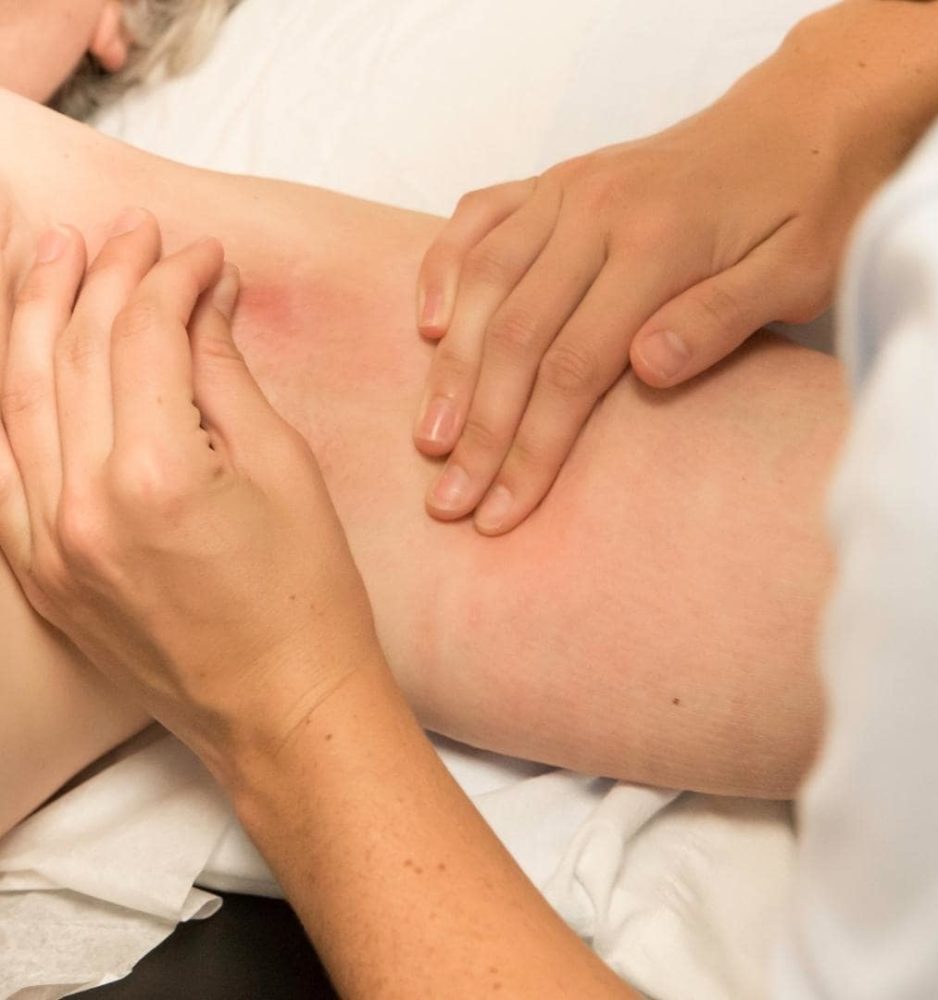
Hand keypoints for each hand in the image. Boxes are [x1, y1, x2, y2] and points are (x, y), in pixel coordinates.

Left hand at [0, 211, 378, 770]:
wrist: (282, 705)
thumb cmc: (308, 597)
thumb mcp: (287, 471)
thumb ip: (227, 375)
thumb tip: (204, 301)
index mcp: (158, 478)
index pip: (144, 337)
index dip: (172, 279)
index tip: (201, 254)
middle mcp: (82, 507)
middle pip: (70, 351)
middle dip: (97, 275)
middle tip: (124, 231)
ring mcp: (46, 544)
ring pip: (17, 396)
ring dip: (33, 315)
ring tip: (50, 254)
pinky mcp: (38, 571)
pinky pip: (5, 462)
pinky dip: (12, 396)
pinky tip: (22, 351)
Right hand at [413, 0, 937, 535]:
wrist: (805, 116)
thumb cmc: (807, 205)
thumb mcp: (798, 271)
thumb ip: (719, 318)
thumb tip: (646, 369)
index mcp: (658, 243)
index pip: (574, 367)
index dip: (533, 449)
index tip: (503, 512)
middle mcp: (597, 210)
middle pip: (517, 336)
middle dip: (479, 429)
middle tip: (448, 500)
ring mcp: (568, 189)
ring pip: (485, 284)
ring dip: (450, 368)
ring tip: (427, 438)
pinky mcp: (554, 180)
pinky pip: (478, 219)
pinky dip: (443, 269)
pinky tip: (428, 326)